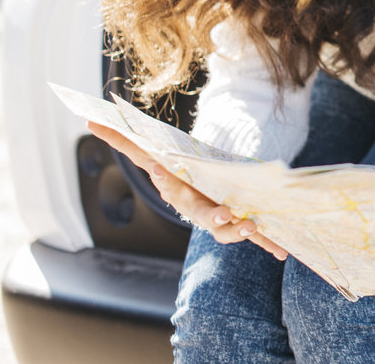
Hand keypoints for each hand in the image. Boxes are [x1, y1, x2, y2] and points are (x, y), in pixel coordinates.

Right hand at [86, 121, 287, 259]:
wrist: (204, 189)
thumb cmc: (179, 171)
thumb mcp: (157, 153)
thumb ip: (126, 141)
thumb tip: (90, 121)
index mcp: (178, 191)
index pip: (168, 185)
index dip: (164, 179)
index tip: (160, 168)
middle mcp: (198, 208)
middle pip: (201, 216)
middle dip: (212, 216)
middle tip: (223, 214)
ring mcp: (220, 218)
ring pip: (228, 230)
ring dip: (239, 231)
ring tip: (251, 225)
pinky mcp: (242, 222)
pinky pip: (256, 236)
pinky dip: (269, 244)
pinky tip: (283, 254)